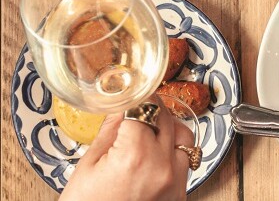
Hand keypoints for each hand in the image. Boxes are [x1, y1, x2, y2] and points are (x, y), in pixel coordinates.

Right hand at [60, 100, 193, 200]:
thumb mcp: (87, 166)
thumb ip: (110, 131)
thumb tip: (122, 108)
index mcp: (136, 155)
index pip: (144, 108)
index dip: (134, 99)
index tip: (130, 94)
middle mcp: (163, 166)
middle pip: (166, 119)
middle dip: (151, 111)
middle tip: (135, 112)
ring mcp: (176, 182)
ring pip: (184, 137)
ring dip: (168, 130)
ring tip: (147, 134)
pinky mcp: (180, 195)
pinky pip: (185, 162)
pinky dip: (173, 153)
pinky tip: (154, 157)